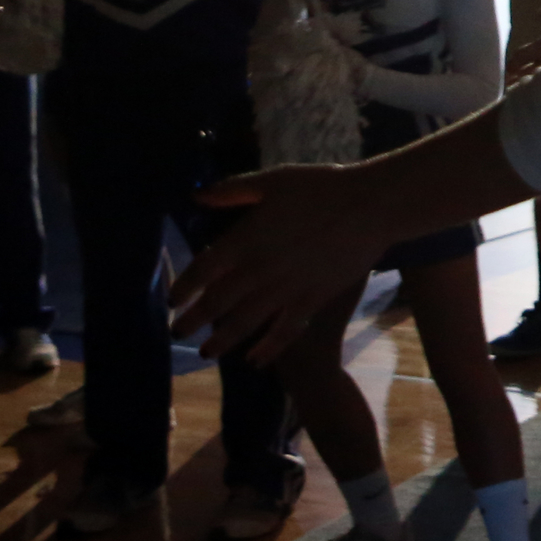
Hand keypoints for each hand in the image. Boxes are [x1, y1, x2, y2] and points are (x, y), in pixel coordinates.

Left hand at [171, 165, 389, 364]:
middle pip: (218, 302)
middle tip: (178, 333)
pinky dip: (267, 349)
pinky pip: (284, 332)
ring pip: (245, 323)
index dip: (184, 287)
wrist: (368, 208)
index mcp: (246, 238)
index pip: (203, 269)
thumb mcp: (272, 180)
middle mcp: (259, 269)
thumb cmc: (320, 188)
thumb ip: (232, 191)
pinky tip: (255, 360)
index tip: (172, 301)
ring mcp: (285, 289)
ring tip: (207, 351)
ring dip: (222, 340)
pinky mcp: (310, 301)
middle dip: (194, 320)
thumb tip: (195, 197)